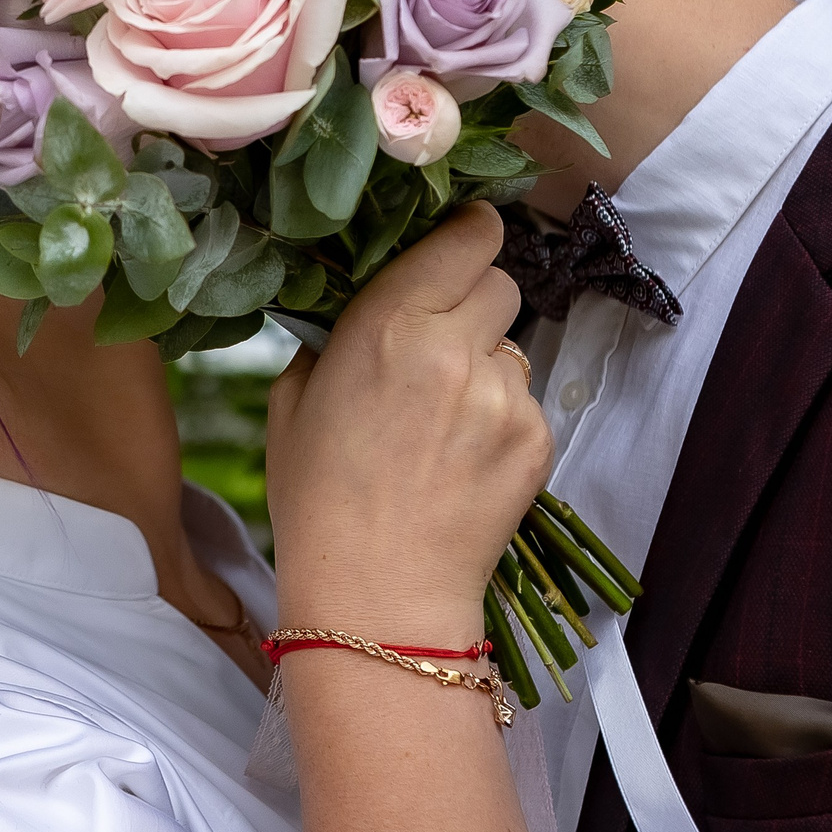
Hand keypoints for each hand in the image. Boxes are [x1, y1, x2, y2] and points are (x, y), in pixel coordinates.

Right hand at [266, 205, 552, 643]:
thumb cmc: (318, 500)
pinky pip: (526, 402)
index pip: (468, 236)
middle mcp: (454, 347)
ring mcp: (504, 396)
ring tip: (444, 425)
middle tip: (441, 347)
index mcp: (389, 323)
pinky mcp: (537, 440)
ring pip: (513, 348)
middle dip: (473, 305)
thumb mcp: (295, 400)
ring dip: (486, 368)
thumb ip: (336, 336)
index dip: (468, 234)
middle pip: (499, 283)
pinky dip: (502, 421)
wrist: (375, 597)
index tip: (459, 246)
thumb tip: (365, 304)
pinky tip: (463, 462)